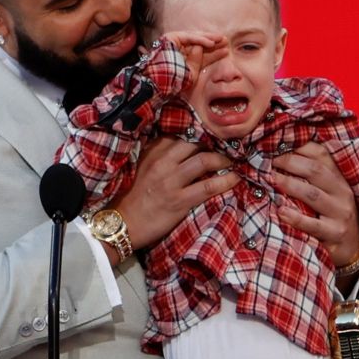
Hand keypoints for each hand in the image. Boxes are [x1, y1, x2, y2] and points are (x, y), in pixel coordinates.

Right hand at [114, 137, 239, 252]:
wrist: (123, 223)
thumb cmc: (133, 197)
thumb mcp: (141, 167)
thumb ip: (157, 154)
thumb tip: (180, 145)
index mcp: (152, 153)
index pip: (180, 135)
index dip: (200, 135)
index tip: (212, 136)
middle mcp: (162, 163)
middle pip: (195, 144)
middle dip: (213, 144)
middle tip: (225, 148)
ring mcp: (171, 181)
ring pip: (204, 161)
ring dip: (222, 160)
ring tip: (231, 162)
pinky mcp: (179, 201)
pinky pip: (208, 186)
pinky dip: (225, 181)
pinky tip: (235, 179)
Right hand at [159, 32, 227, 80]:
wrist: (160, 81)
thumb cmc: (176, 79)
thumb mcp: (193, 71)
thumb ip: (201, 60)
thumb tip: (208, 46)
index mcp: (184, 58)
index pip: (202, 54)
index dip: (214, 52)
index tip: (226, 51)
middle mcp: (180, 49)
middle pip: (200, 44)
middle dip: (214, 43)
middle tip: (226, 42)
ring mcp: (175, 42)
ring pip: (195, 38)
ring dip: (209, 39)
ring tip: (222, 40)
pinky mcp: (171, 37)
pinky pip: (189, 37)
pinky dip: (201, 39)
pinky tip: (211, 43)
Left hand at [273, 142, 358, 266]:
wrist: (354, 248)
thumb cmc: (333, 214)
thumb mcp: (328, 191)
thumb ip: (310, 175)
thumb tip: (277, 155)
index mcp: (339, 177)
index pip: (321, 153)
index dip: (298, 146)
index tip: (275, 144)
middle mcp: (342, 191)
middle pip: (316, 170)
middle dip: (289, 162)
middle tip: (268, 161)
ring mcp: (340, 212)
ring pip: (313, 194)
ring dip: (289, 185)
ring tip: (270, 179)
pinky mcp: (335, 233)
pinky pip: (313, 224)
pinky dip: (295, 217)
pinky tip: (280, 211)